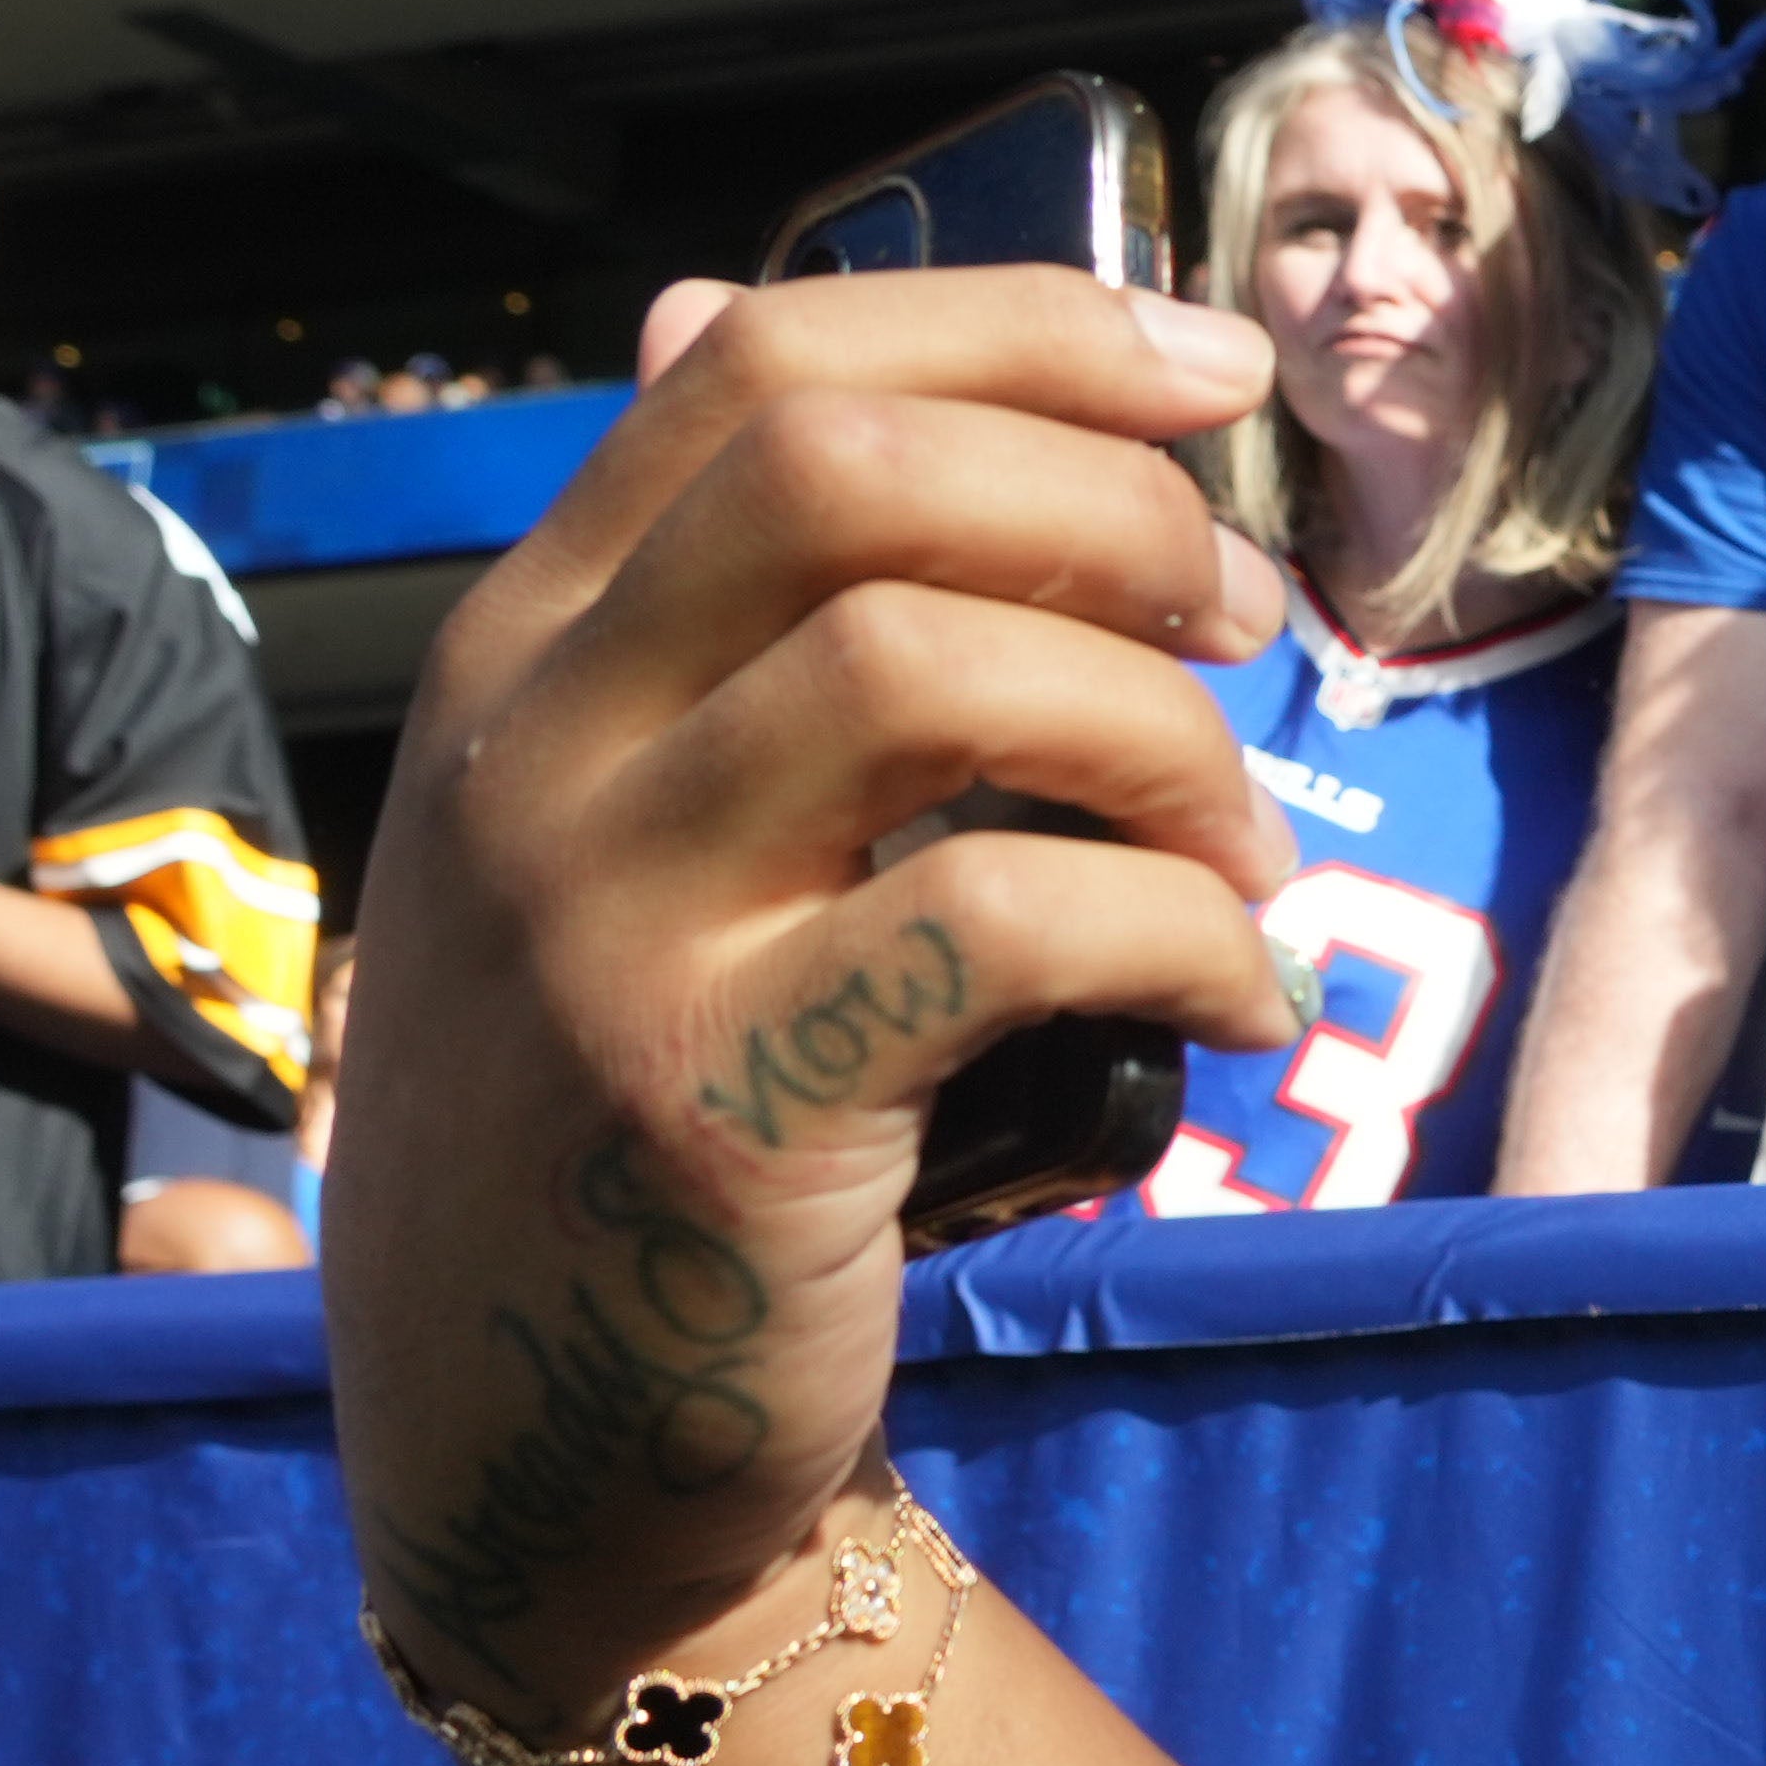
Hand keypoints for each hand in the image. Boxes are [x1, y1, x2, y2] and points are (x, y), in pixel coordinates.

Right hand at [318, 267, 1303, 1733]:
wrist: (536, 1458)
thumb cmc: (630, 1118)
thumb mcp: (606, 827)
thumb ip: (679, 601)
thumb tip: (701, 307)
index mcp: (520, 655)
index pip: (758, 366)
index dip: (1022, 331)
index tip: (1215, 376)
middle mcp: (531, 757)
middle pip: (845, 473)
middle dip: (1107, 511)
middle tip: (1244, 623)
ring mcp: (607, 927)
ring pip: (928, 669)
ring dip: (1158, 737)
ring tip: (1245, 851)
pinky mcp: (715, 1104)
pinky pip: (1006, 925)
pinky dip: (1182, 935)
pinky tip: (1243, 996)